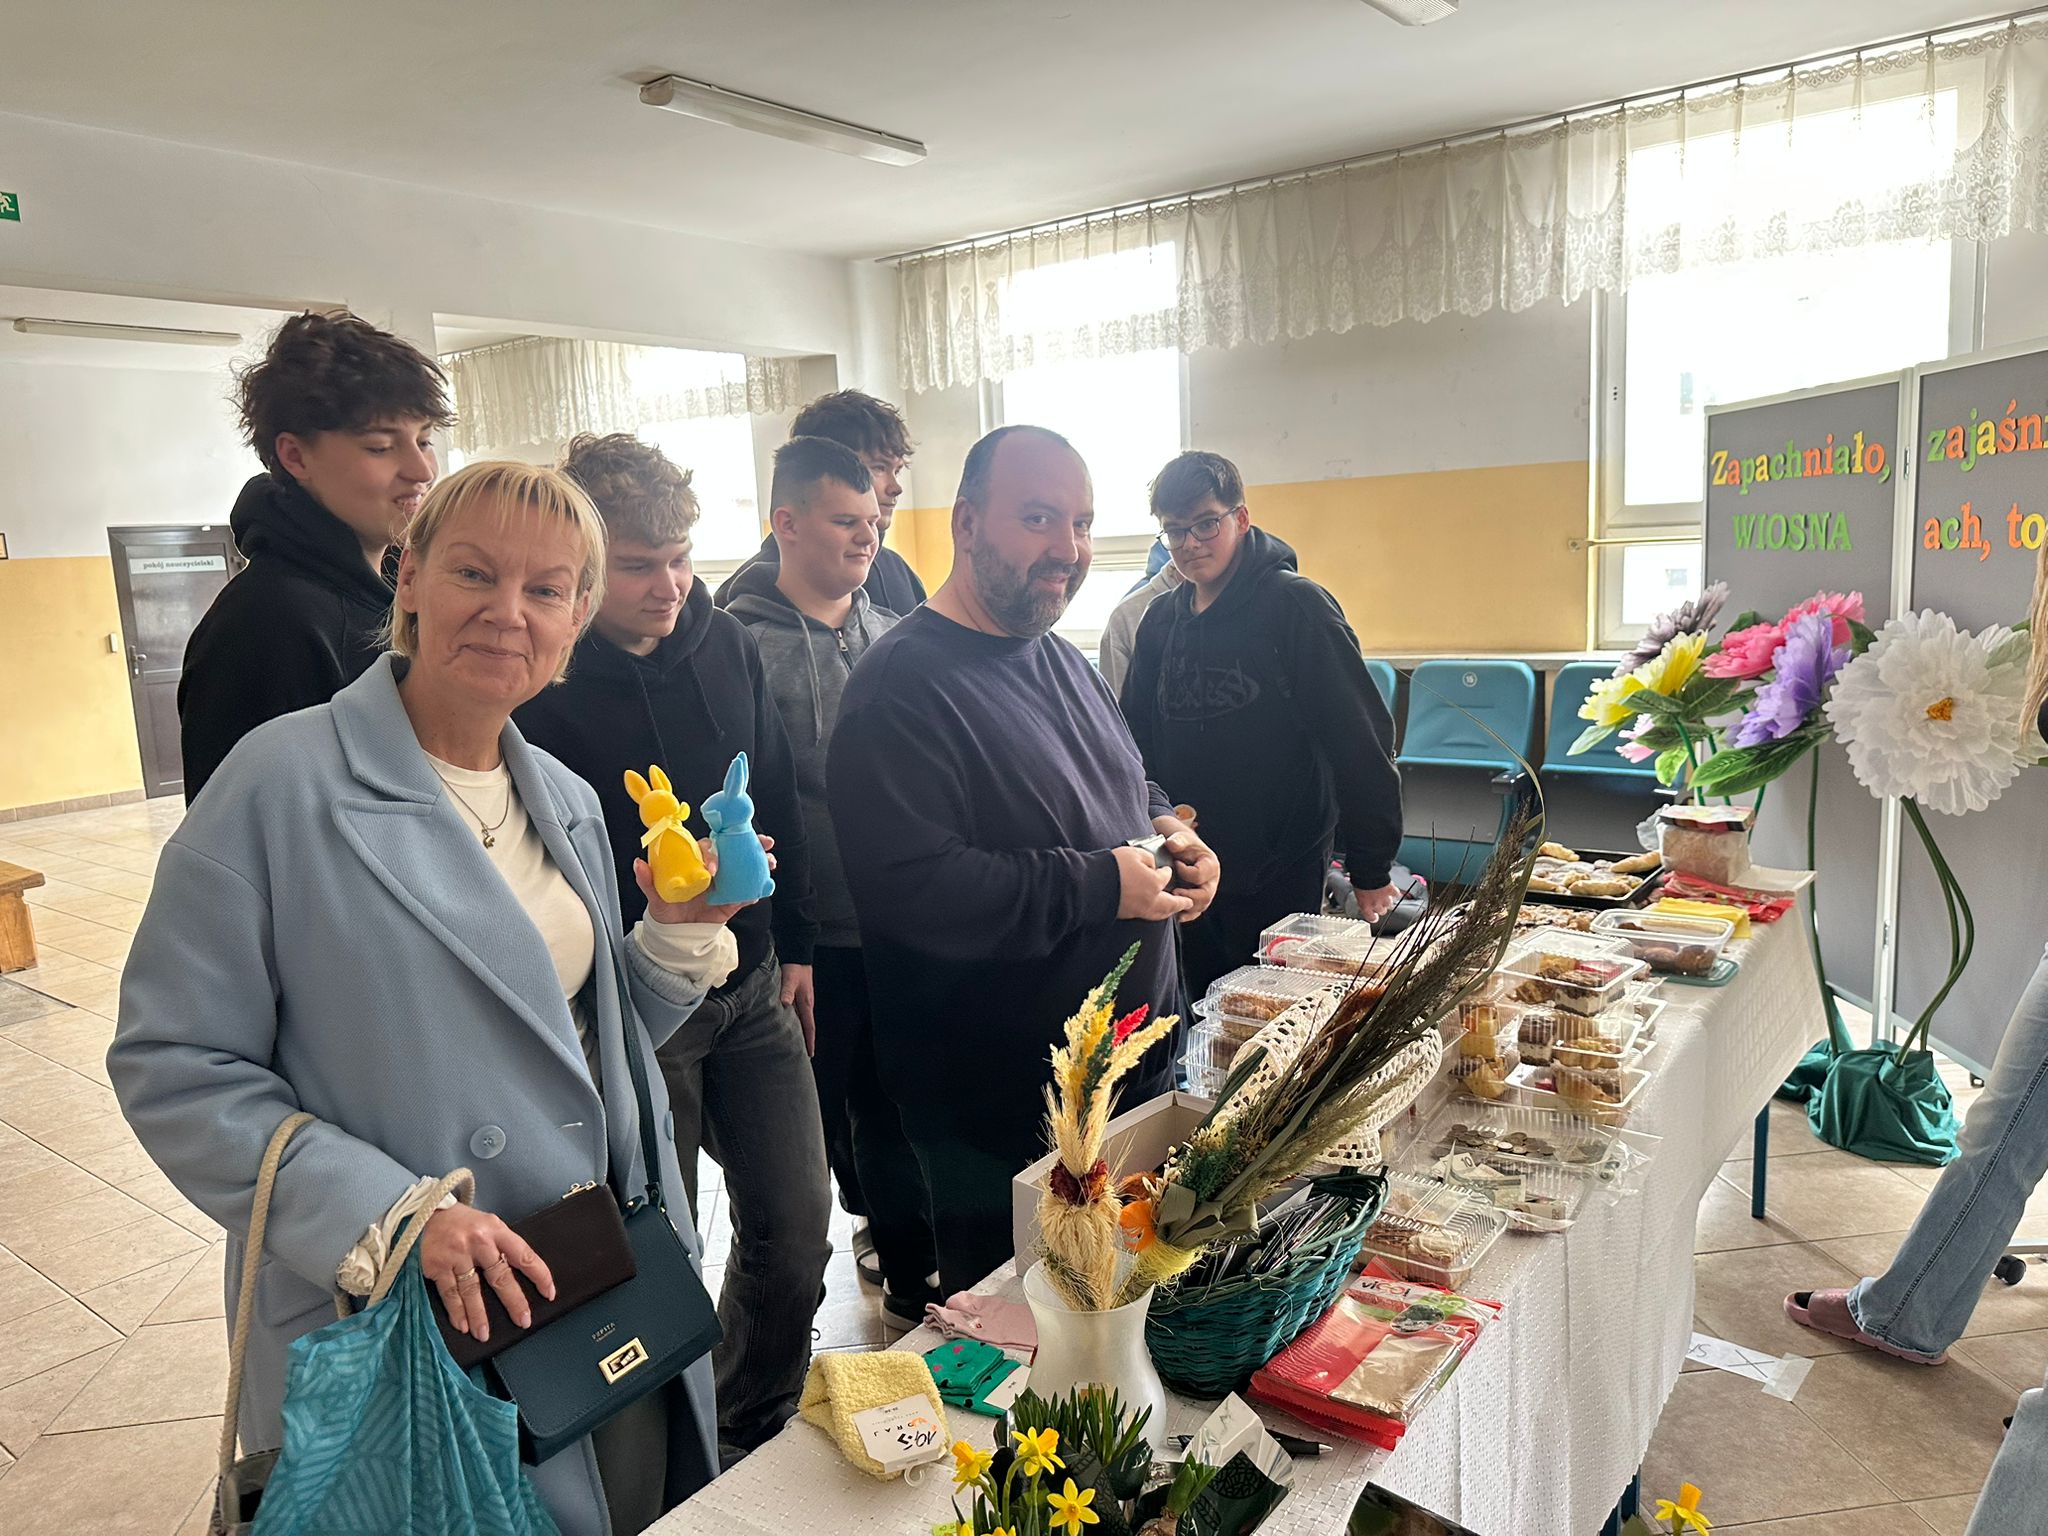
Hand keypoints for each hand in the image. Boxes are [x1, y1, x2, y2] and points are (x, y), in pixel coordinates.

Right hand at [420, 1204, 554, 1342]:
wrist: (425, 1211)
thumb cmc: (464, 1223)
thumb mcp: (489, 1225)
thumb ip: (502, 1246)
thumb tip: (520, 1276)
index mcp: (497, 1230)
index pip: (524, 1255)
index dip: (539, 1275)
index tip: (549, 1293)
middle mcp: (479, 1241)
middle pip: (500, 1275)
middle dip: (513, 1301)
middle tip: (523, 1321)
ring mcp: (457, 1253)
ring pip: (472, 1289)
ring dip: (479, 1314)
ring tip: (484, 1334)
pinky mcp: (437, 1265)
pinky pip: (449, 1292)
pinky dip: (456, 1311)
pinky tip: (463, 1325)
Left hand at [637, 835, 776, 925]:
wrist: (676, 935)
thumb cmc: (665, 909)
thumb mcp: (655, 896)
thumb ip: (648, 880)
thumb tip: (638, 863)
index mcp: (695, 862)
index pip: (708, 849)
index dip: (713, 854)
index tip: (712, 869)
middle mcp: (713, 869)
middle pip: (733, 851)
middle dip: (750, 844)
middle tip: (764, 842)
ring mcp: (725, 884)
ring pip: (745, 869)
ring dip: (760, 863)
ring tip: (770, 862)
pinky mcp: (733, 901)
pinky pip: (747, 893)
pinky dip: (756, 890)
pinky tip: (764, 887)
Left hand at [781, 963, 816, 1055]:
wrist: (798, 955)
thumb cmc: (795, 968)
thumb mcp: (790, 979)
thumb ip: (787, 992)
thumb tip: (785, 1004)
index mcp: (806, 1004)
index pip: (809, 1027)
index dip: (810, 1041)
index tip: (810, 1054)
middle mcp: (805, 1005)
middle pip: (806, 1027)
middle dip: (805, 1041)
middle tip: (801, 1056)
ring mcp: (802, 1002)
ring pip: (801, 1022)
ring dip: (800, 1033)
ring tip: (794, 1045)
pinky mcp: (797, 997)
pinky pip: (797, 1015)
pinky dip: (794, 1024)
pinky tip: (787, 1027)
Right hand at [1115, 845, 1193, 922]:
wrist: (1092, 884)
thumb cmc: (1114, 866)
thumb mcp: (1134, 853)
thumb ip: (1148, 858)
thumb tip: (1152, 865)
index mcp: (1154, 883)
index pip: (1166, 878)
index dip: (1167, 872)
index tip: (1166, 870)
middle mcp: (1151, 899)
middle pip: (1171, 904)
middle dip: (1181, 902)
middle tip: (1189, 903)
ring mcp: (1139, 909)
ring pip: (1160, 914)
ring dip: (1170, 912)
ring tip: (1174, 911)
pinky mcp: (1129, 915)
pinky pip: (1148, 916)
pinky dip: (1156, 915)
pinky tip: (1155, 912)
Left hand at [1152, 815, 1219, 923]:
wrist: (1182, 852)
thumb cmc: (1184, 845)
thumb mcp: (1182, 838)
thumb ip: (1178, 840)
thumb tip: (1172, 844)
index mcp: (1210, 865)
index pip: (1200, 875)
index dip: (1185, 872)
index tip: (1175, 864)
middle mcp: (1211, 880)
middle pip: (1205, 895)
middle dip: (1189, 896)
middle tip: (1174, 892)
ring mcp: (1206, 892)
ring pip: (1201, 906)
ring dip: (1188, 908)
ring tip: (1173, 903)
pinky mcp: (1199, 900)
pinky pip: (1196, 912)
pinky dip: (1187, 915)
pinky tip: (1177, 915)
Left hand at [1355, 881, 1402, 924]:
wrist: (1368, 872)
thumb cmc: (1360, 880)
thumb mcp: (1356, 892)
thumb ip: (1361, 898)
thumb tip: (1361, 897)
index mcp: (1365, 906)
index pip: (1371, 918)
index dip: (1373, 917)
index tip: (1374, 916)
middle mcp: (1376, 905)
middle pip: (1382, 911)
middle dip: (1381, 907)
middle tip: (1378, 901)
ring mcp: (1385, 899)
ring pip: (1389, 904)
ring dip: (1387, 899)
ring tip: (1384, 894)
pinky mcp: (1392, 891)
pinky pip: (1396, 894)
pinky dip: (1394, 892)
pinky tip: (1391, 889)